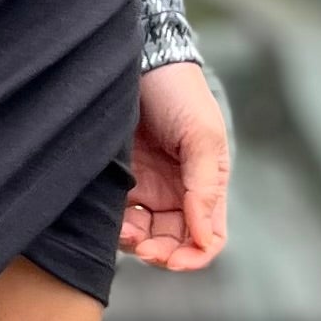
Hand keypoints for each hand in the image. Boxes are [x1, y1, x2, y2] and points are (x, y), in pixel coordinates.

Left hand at [117, 57, 229, 271]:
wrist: (139, 61)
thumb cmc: (179, 93)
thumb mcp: (201, 136)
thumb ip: (204, 187)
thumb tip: (203, 237)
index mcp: (206, 185)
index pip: (208, 237)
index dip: (194, 256)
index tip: (173, 259)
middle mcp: (177, 192)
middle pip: (174, 243)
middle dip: (161, 253)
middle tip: (144, 248)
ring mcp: (147, 187)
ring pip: (144, 235)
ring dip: (136, 242)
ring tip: (124, 231)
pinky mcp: (119, 179)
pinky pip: (119, 216)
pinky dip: (116, 226)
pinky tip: (112, 220)